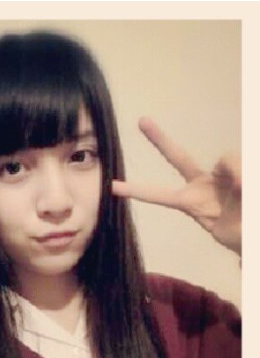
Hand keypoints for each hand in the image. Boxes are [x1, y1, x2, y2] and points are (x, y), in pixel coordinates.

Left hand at [112, 117, 240, 255]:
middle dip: (159, 140)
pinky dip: (244, 172)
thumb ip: (230, 213)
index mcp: (190, 202)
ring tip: (243, 191)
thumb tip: (238, 184)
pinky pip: (240, 162)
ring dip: (238, 174)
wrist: (254, 230)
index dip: (137, 191)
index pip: (159, 195)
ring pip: (226, 160)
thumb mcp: (230, 235)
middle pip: (177, 157)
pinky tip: (245, 187)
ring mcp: (222, 174)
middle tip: (141, 121)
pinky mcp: (241, 168)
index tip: (111, 186)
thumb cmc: (241, 236)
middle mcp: (202, 183)